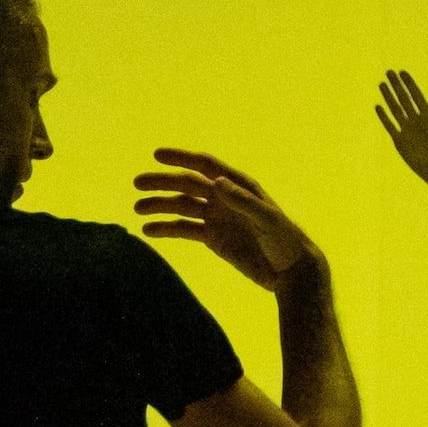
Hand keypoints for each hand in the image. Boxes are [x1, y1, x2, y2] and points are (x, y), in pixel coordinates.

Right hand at [137, 150, 320, 288]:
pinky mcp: (213, 238)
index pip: (206, 166)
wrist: (290, 271)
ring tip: (137, 209)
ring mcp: (217, 218)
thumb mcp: (267, 219)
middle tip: (137, 183)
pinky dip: (166, 229)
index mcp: (239, 186)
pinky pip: (185, 229)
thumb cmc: (285, 240)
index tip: (156, 155)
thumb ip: (242, 201)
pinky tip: (148, 230)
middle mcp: (225, 198)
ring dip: (159, 205)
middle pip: (187, 184)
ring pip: (182, 206)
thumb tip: (217, 182)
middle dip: (162, 182)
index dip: (181, 157)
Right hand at [371, 70, 427, 189]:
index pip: (416, 96)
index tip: (403, 72)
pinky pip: (390, 126)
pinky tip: (378, 106)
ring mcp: (407, 131)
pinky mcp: (400, 142)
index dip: (409, 84)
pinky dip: (384, 117)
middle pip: (404, 99)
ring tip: (382, 84)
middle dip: (397, 86)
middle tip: (389, 71)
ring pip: (395, 110)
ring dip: (388, 97)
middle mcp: (416, 121)